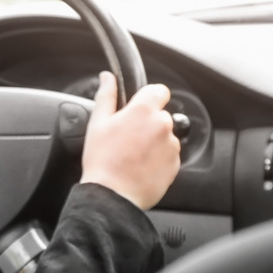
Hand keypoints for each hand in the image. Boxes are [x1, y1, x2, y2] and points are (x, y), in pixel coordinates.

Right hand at [79, 71, 180, 210]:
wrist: (113, 196)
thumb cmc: (102, 160)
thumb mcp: (97, 123)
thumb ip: (106, 95)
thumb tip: (107, 77)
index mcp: (143, 111)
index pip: (159, 90)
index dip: (148, 97)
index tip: (138, 107)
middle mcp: (163, 125)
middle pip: (160, 115)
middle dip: (147, 122)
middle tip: (127, 137)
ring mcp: (171, 146)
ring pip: (164, 135)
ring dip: (153, 140)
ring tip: (132, 155)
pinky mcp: (175, 165)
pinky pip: (168, 154)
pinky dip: (157, 157)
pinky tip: (140, 166)